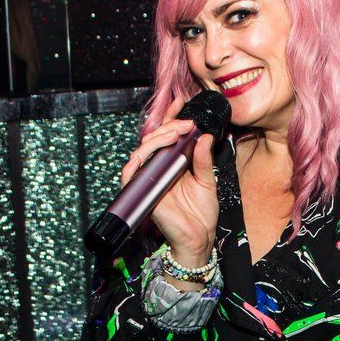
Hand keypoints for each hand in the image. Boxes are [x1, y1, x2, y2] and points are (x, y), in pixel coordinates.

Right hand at [119, 95, 218, 264]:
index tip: (181, 102)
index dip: (171, 118)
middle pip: (154, 139)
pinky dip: (138, 159)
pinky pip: (131, 172)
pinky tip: (153, 149)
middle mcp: (159, 169)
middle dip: (168, 125)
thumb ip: (204, 159)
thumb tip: (204, 136)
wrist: (198, 238)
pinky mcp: (142, 191)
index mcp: (174, 163)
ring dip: (157, 138)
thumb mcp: (208, 181)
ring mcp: (149, 179)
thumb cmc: (202, 213)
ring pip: (142, 150)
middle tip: (185, 121)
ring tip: (175, 132)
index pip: (169, 136)